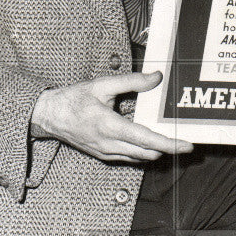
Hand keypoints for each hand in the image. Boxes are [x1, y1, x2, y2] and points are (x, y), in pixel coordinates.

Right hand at [30, 71, 193, 163]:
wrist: (49, 116)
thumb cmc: (74, 99)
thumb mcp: (102, 85)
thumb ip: (131, 82)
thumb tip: (156, 78)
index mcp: (109, 126)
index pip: (146, 140)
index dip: (169, 144)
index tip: (186, 145)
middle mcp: (109, 145)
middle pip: (147, 153)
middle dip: (168, 148)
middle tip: (184, 139)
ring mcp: (105, 153)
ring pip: (140, 158)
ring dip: (156, 150)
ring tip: (169, 137)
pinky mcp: (103, 156)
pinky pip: (129, 157)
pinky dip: (142, 150)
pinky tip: (147, 138)